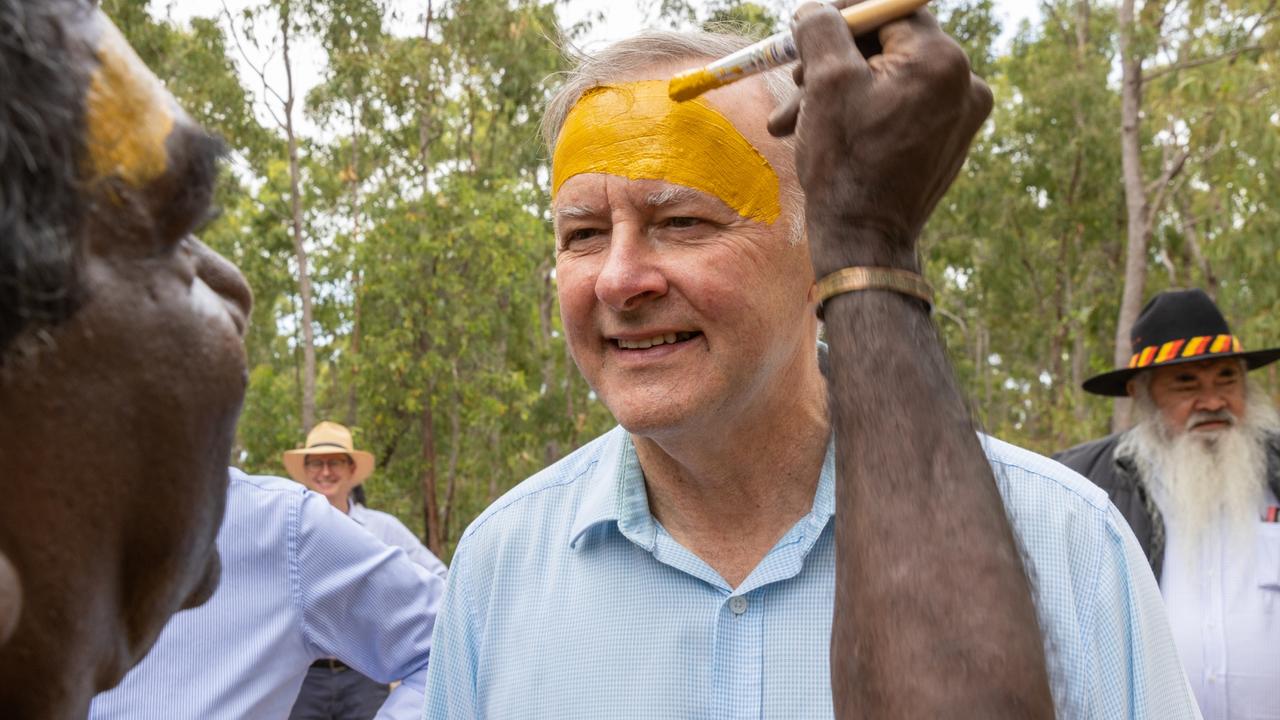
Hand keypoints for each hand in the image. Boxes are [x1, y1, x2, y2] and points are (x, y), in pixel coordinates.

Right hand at [768, 1, 991, 274]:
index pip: (891, 8)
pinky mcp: (950, 141)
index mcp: (941, 60)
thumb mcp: (825, 84)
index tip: (809, 23)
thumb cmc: (844, 164)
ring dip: (839, 93)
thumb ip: (822, 28)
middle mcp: (965, 83)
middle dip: (834, 61)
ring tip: (790, 121)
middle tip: (793, 77)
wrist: (865, 242)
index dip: (845, 12)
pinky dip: (864, 115)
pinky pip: (902, 109)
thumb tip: (817, 8)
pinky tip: (823, 135)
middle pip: (889, 45)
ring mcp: (962, 116)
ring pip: (889, 81)